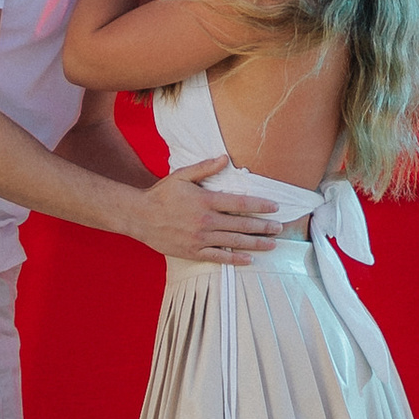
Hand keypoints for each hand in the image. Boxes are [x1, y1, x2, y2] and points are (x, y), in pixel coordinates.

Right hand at [136, 160, 279, 264]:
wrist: (139, 217)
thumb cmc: (161, 195)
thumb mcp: (182, 176)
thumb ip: (205, 168)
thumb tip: (225, 158)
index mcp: (206, 201)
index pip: (240, 204)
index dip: (260, 206)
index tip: (275, 207)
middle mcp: (206, 221)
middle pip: (242, 225)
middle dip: (263, 227)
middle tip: (279, 228)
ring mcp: (200, 239)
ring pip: (234, 242)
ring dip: (255, 244)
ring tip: (271, 244)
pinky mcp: (193, 252)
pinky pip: (218, 257)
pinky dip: (235, 259)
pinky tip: (249, 260)